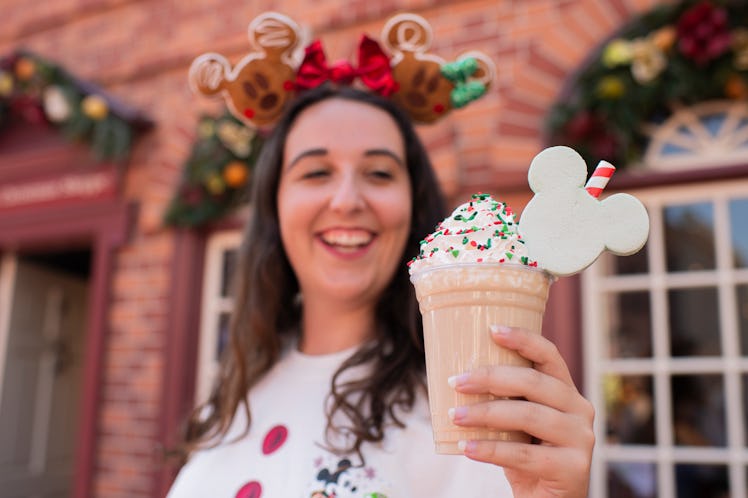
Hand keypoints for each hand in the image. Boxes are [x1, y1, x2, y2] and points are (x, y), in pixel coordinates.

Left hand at [448, 325, 594, 497]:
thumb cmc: (526, 457)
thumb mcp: (516, 424)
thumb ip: (503, 401)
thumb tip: (456, 378)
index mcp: (566, 392)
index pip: (549, 356)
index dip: (523, 339)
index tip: (491, 330)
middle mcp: (580, 410)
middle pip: (534, 382)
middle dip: (491, 378)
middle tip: (456, 382)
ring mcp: (581, 439)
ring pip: (528, 415)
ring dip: (485, 414)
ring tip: (454, 417)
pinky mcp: (574, 468)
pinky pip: (525, 454)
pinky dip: (491, 449)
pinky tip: (466, 448)